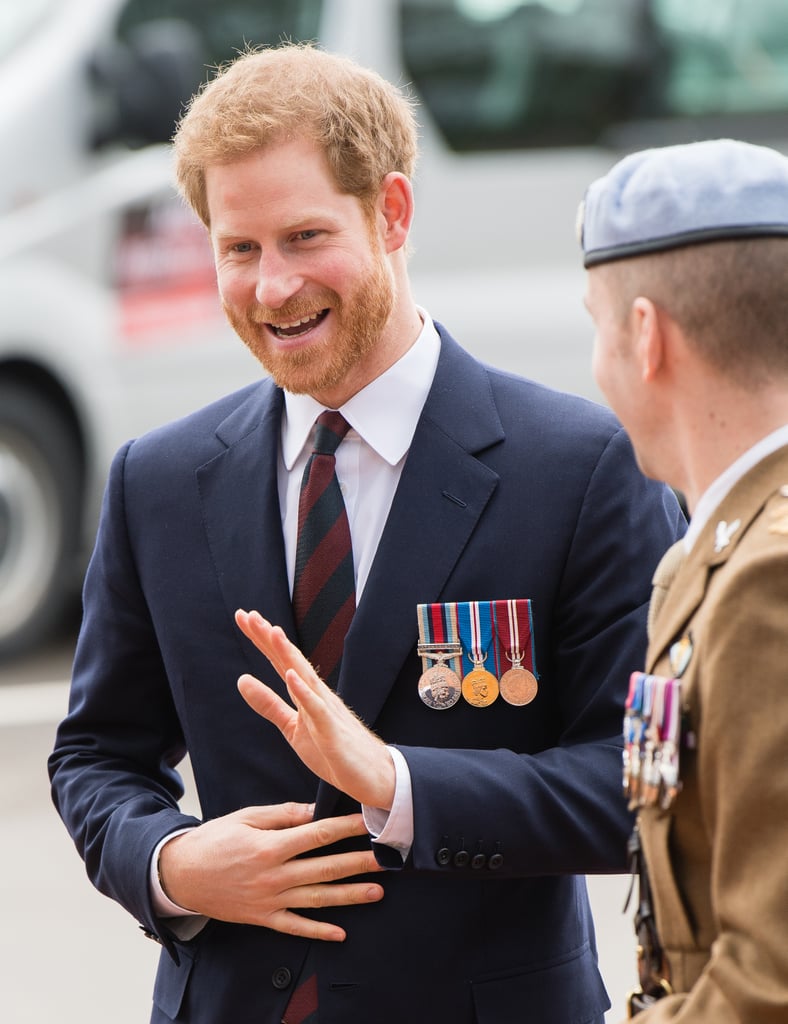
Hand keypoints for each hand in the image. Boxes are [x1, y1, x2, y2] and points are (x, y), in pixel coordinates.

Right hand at [158, 802, 383, 940]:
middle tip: (386, 859)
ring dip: (349, 896)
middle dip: (358, 863)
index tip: (367, 822)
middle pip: (325, 868)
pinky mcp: (263, 917)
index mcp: (270, 846)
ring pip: (317, 899)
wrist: (181, 875)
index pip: (316, 835)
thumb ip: (282, 815)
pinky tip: (341, 932)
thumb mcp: (246, 817)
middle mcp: (274, 875)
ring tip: (377, 892)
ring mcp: (270, 900)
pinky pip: (295, 926)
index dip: (344, 828)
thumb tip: (314, 810)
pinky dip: (318, 931)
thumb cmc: (215, 840)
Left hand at [235, 609, 395, 810]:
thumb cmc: (334, 750)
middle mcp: (317, 694)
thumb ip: (268, 704)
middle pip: (290, 660)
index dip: (262, 640)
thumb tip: (241, 679)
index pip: (280, 660)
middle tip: (248, 615)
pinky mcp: (333, 730)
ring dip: (287, 654)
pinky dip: (304, 692)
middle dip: (269, 638)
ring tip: (271, 632)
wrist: (372, 775)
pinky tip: (291, 676)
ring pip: (304, 676)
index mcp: (306, 693)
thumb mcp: (292, 728)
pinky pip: (317, 709)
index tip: (244, 617)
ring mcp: (326, 710)